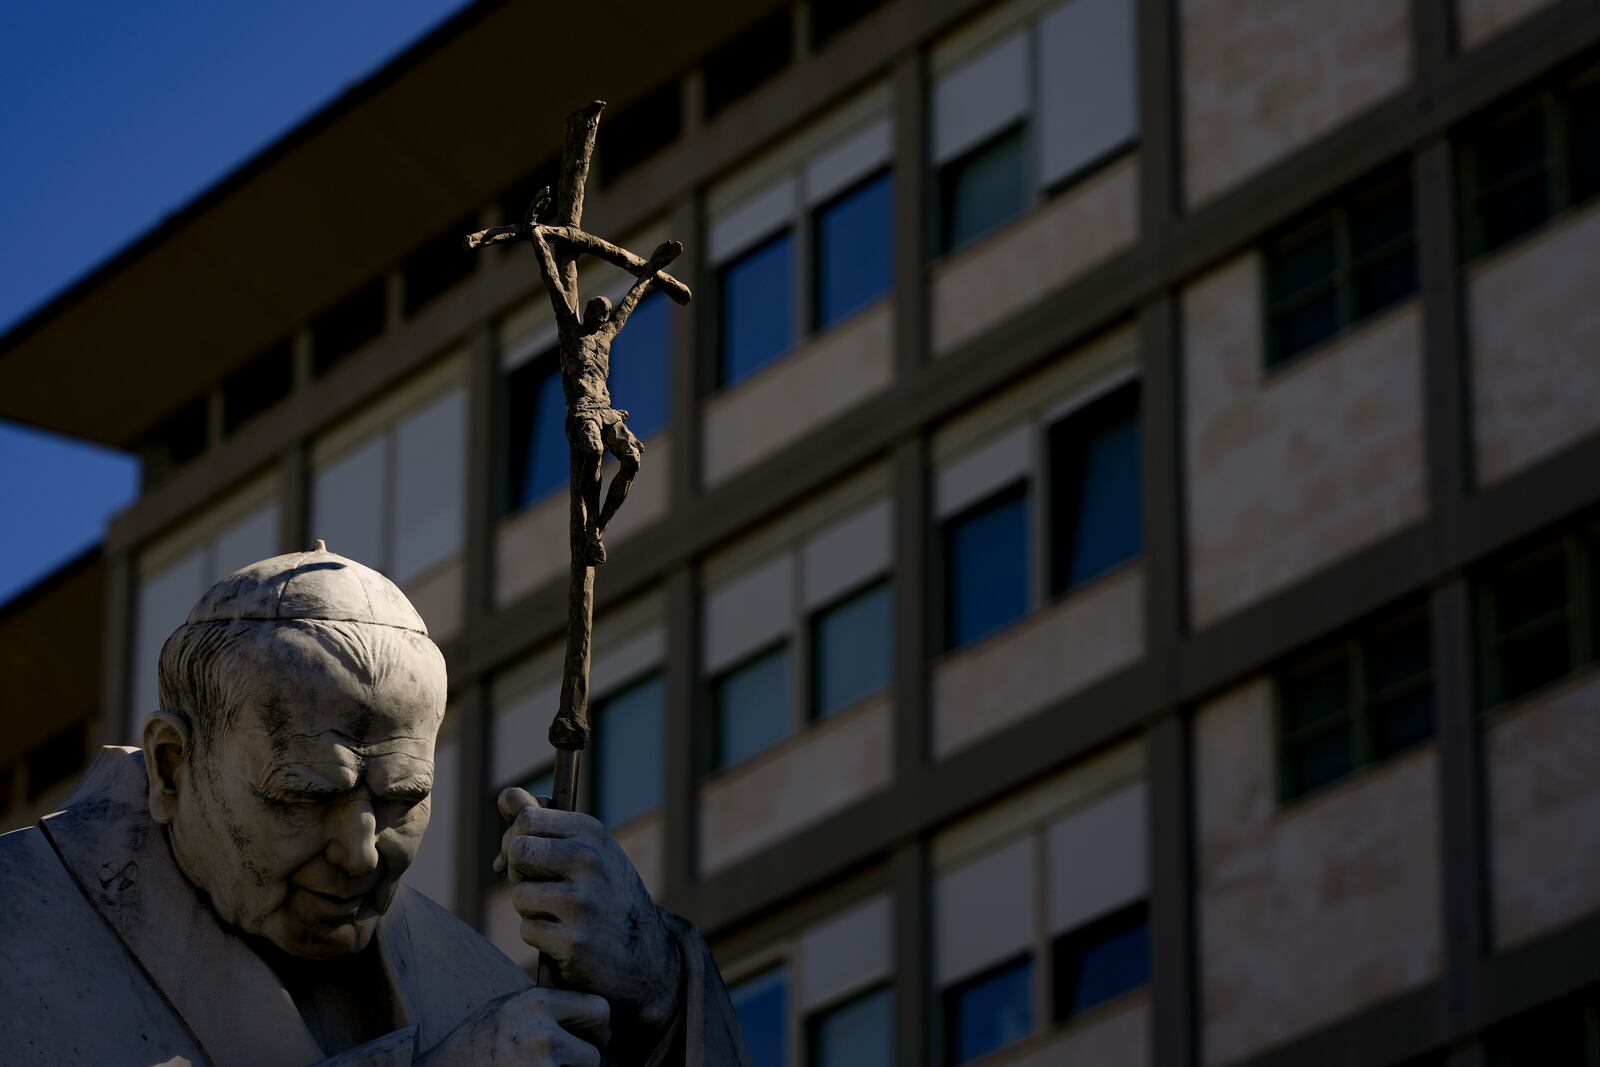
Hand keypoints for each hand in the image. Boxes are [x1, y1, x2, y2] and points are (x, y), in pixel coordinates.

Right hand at [416, 987, 607, 1065]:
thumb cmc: (474, 1041)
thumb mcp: (507, 1006)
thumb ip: (545, 1002)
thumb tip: (590, 1005)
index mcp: (538, 1002)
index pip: (599, 1008)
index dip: (595, 1026)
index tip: (584, 1036)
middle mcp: (543, 1032)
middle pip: (595, 1050)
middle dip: (584, 1057)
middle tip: (564, 1059)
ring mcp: (541, 1066)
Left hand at [496, 788, 683, 1057]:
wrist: (645, 954)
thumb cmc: (606, 895)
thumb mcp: (588, 850)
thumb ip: (544, 821)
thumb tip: (506, 795)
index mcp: (592, 833)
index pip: (527, 818)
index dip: (517, 838)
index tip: (528, 856)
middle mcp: (590, 861)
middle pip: (517, 852)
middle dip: (519, 872)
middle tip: (539, 886)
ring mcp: (583, 902)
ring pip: (520, 895)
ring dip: (531, 910)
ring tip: (559, 915)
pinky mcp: (574, 941)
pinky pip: (529, 930)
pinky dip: (540, 937)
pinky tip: (565, 938)